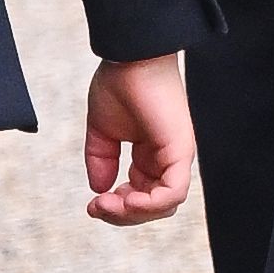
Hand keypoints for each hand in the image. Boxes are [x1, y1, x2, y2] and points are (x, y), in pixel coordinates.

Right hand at [86, 55, 195, 223]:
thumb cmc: (119, 84)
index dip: (117, 208)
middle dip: (121, 215)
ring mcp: (175, 155)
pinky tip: (126, 200)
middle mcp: (166, 159)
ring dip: (132, 213)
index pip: (141, 197)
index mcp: (150, 156)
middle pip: (153, 207)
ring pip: (165, 206)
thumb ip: (101, 161)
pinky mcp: (180, 150)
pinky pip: (173, 192)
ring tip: (108, 203)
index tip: (93, 204)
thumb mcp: (102, 132)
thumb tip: (99, 190)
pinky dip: (150, 204)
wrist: (129, 58)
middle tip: (97, 207)